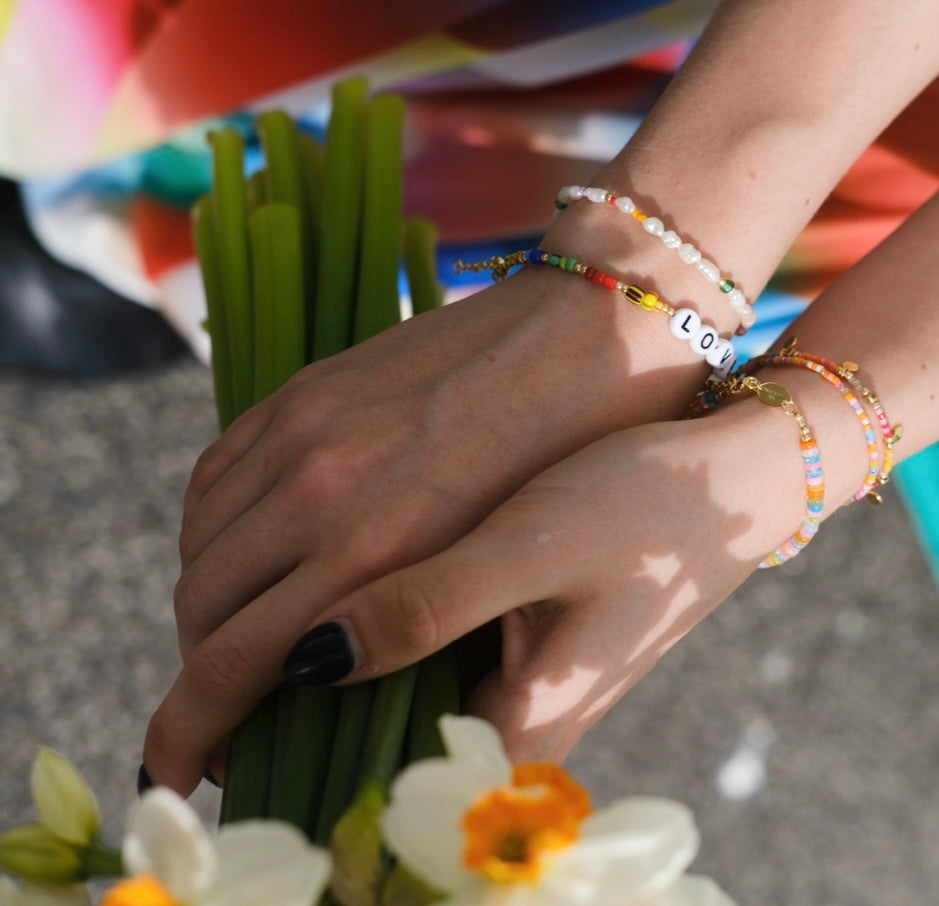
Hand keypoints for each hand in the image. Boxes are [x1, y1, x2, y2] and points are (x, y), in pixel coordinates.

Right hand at [145, 225, 727, 791]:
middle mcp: (321, 489)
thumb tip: (354, 694)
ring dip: (210, 607)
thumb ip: (418, 631)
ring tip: (250, 634)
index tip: (183, 771)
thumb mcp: (510, 570)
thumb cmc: (578, 466)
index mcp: (379, 550)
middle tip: (236, 706)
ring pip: (201, 547)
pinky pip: (215, 478)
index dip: (192, 734)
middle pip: (201, 613)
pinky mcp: (305, 388)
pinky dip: (216, 533)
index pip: (234, 665)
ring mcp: (306, 430)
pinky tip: (254, 553)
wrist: (593, 330)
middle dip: (202, 677)